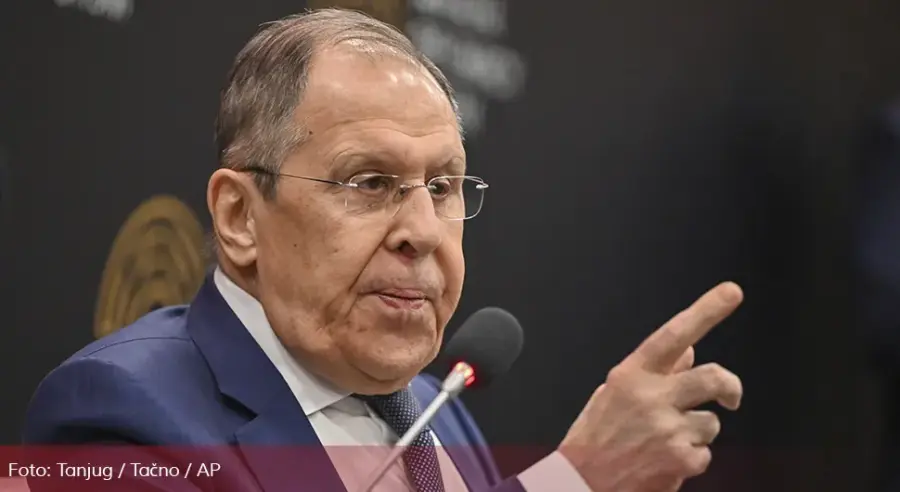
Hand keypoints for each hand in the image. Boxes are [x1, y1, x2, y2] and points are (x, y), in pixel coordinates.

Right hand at [558, 282, 743, 491]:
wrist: (581, 482)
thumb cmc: (596, 436)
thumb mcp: (614, 393)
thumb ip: (653, 372)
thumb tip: (687, 351)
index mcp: (632, 375)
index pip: (674, 335)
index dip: (705, 311)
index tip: (731, 292)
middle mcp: (651, 397)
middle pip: (713, 377)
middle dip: (730, 387)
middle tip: (730, 397)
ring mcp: (668, 429)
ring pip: (711, 423)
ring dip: (696, 433)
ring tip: (665, 443)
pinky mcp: (681, 460)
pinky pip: (705, 454)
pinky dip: (690, 460)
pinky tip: (665, 462)